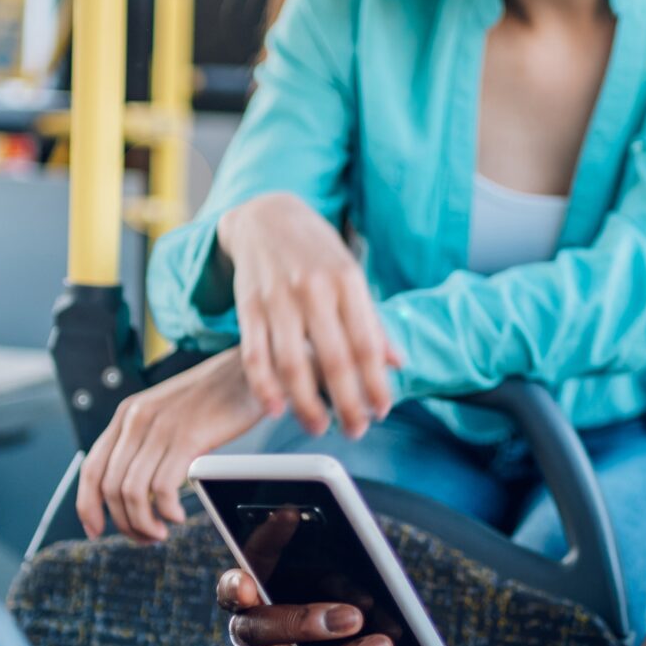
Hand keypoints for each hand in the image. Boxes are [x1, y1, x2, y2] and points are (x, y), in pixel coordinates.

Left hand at [78, 352, 266, 540]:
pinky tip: (176, 516)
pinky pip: (162, 489)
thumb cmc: (215, 398)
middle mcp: (136, 420)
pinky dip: (166, 512)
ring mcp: (161, 428)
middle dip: (124, 522)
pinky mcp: (187, 438)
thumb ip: (147, 442)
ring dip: (143, 523)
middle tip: (145, 536)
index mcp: (127, 414)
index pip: (90, 468)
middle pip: (109, 487)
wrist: (249, 372)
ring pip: (132, 492)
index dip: (87, 505)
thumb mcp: (167, 414)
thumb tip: (135, 487)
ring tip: (160, 532)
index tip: (95, 529)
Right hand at [218, 564, 397, 645]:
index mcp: (259, 605)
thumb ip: (347, 593)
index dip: (233, 588)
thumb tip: (366, 601)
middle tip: (354, 617)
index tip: (247, 584)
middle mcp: (251, 645)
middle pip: (256, 630)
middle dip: (303, 623)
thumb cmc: (357, 628)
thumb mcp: (351, 601)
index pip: (232, 593)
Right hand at [220, 193, 401, 438]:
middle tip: (356, 430)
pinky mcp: (248, 307)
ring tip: (318, 426)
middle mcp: (314, 290)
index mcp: (346, 282)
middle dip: (348, 403)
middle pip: (334, 360)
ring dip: (306, 404)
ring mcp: (278, 299)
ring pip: (292, 364)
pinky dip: (265, 386)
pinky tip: (276, 408)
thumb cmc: (315, 250)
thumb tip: (397, 363)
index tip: (382, 410)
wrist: (265, 216)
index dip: (376, 383)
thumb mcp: (350, 274)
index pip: (367, 344)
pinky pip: (255, 355)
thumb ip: (371, 320)